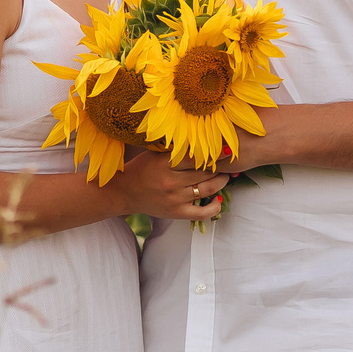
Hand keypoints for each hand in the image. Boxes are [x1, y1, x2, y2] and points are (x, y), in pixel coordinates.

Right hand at [108, 150, 227, 220]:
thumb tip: (203, 139)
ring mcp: (174, 199)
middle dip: (221, 167)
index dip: (215, 153)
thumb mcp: (155, 154)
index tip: (228, 149)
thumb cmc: (142, 168)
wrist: (124, 192)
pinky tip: (218, 200)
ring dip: (221, 182)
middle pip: (206, 172)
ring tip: (225, 177)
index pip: (197, 156)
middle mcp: (171, 181)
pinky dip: (214, 207)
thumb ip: (176, 148)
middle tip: (228, 162)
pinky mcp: (176, 213)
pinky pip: (202, 212)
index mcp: (165, 163)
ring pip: (208, 189)